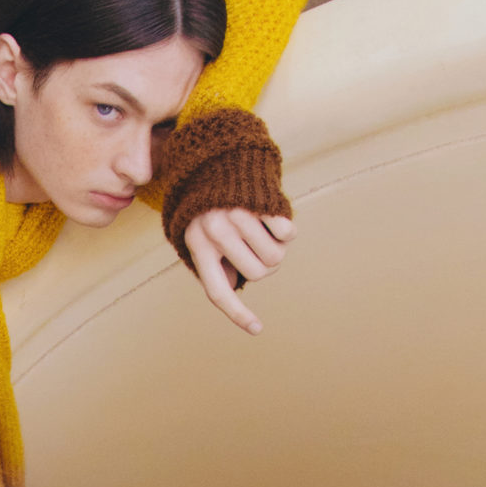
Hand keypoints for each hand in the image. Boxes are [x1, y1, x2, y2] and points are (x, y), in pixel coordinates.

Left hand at [182, 205, 293, 333]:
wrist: (220, 157)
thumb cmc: (212, 204)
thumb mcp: (201, 233)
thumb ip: (215, 262)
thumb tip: (238, 285)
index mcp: (198, 245)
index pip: (218, 291)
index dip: (237, 314)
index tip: (257, 329)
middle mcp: (216, 232)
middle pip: (257, 274)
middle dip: (265, 266)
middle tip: (258, 247)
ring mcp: (238, 215)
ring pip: (275, 257)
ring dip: (277, 248)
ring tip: (263, 229)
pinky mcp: (259, 200)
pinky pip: (287, 233)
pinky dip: (286, 228)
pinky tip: (272, 215)